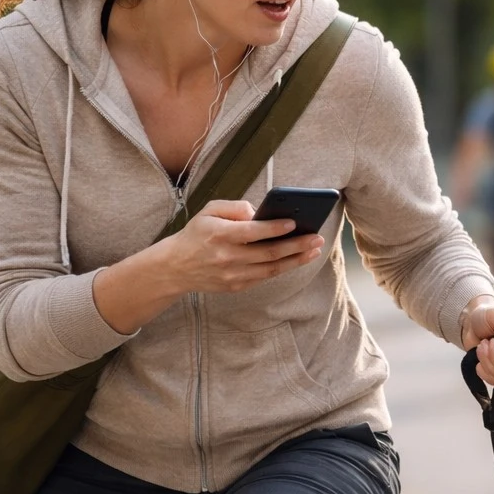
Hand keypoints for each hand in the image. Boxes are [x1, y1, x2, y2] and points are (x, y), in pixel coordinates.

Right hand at [158, 199, 324, 295]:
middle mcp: (227, 257)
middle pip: (269, 253)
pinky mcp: (236, 286)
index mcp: (219, 235)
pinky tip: (297, 258)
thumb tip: (259, 212)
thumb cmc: (197, 233)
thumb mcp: (209, 211)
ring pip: (271, 268)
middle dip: (297, 245)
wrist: (176, 267)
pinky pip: (265, 276)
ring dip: (296, 259)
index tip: (294, 223)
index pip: (252, 232)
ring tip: (314, 249)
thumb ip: (234, 207)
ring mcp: (232, 275)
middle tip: (317, 237)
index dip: (275, 228)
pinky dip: (283, 267)